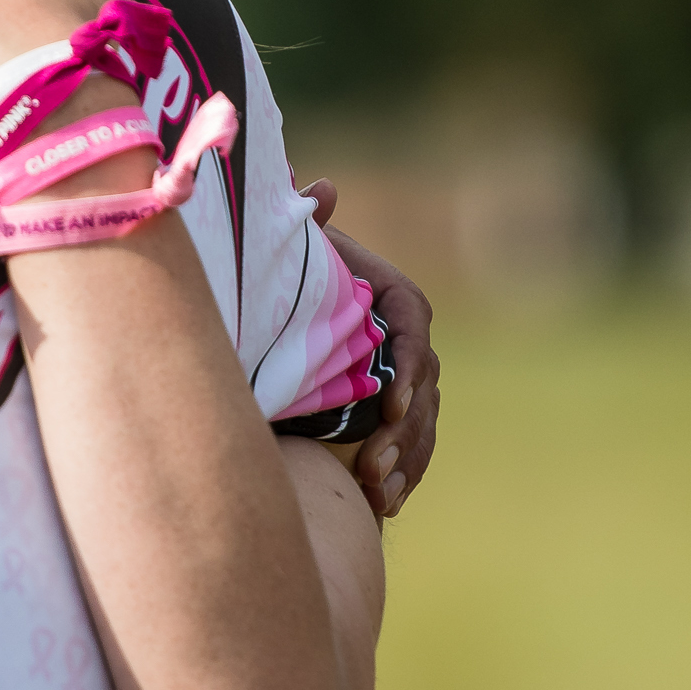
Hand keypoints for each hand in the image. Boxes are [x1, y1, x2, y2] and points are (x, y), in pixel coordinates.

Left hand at [305, 179, 441, 517]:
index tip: (389, 403)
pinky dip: (402, 475)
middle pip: (424, 384)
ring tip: (376, 491)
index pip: (413, 323)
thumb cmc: (277, 277)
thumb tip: (322, 188)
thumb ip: (303, 224)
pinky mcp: (391, 418)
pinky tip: (381, 502)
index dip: (409, 364)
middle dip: (405, 429)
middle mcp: (403, 337)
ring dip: (406, 460)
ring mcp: (401, 381)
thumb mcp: (285, 252)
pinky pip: (412, 448)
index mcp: (385, 293)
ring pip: (423, 423)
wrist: (266, 321)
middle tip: (373, 463)